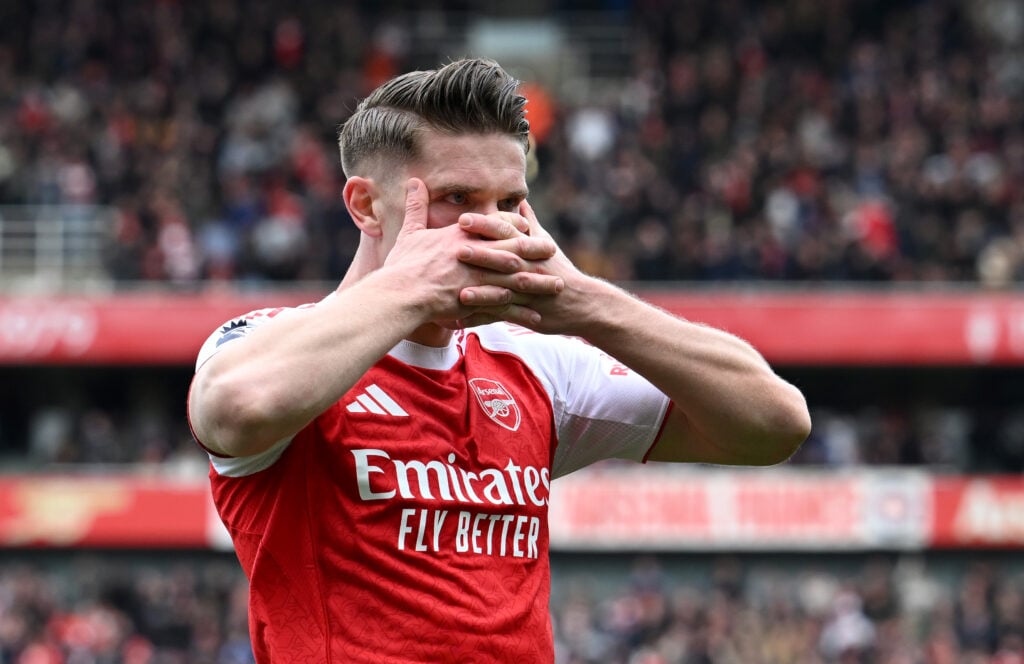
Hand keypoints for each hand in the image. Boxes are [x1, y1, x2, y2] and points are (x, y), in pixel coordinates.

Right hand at [385, 179, 563, 327]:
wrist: (400, 294)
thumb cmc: (402, 265)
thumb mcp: (410, 232)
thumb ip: (416, 206)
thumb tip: (413, 181)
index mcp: (463, 235)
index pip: (496, 224)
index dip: (513, 225)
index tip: (527, 227)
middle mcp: (476, 253)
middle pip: (515, 247)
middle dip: (537, 249)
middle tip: (554, 250)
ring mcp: (479, 277)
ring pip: (518, 278)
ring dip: (539, 282)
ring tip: (556, 285)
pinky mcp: (479, 300)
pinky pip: (507, 306)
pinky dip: (523, 311)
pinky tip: (536, 317)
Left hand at [456, 200, 589, 333]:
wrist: (583, 302)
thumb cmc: (560, 270)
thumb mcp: (546, 244)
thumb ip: (529, 223)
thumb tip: (520, 201)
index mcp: (530, 248)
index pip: (506, 232)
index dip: (486, 226)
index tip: (463, 219)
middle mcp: (529, 267)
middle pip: (504, 258)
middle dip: (481, 254)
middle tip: (456, 249)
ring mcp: (528, 291)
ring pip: (504, 288)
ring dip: (482, 289)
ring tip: (461, 292)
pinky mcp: (526, 312)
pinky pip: (502, 314)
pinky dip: (483, 315)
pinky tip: (462, 318)